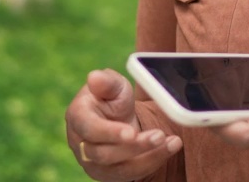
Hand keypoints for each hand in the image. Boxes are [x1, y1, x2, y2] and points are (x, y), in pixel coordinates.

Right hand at [65, 69, 181, 181]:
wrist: (118, 118)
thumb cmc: (113, 98)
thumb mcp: (113, 85)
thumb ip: (106, 82)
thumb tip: (94, 77)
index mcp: (77, 116)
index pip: (89, 128)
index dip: (109, 133)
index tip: (132, 132)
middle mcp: (80, 144)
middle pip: (104, 153)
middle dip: (135, 146)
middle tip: (159, 135)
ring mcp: (93, 163)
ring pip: (120, 168)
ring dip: (149, 157)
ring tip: (171, 142)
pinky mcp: (109, 175)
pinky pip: (132, 175)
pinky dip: (153, 161)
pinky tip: (170, 148)